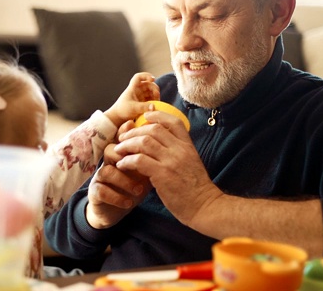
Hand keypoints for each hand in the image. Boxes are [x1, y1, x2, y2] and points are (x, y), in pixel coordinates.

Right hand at [85, 121, 151, 228]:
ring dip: (124, 181)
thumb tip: (170, 142)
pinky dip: (117, 197)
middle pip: (110, 149)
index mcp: (121, 154)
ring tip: (139, 191)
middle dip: (126, 156)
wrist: (117, 211)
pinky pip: (101, 191)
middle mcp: (108, 163)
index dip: (126, 132)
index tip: (135, 128)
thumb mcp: (147, 172)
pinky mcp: (94, 192)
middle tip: (142, 166)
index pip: (121, 138)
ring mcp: (100, 177)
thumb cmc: (134, 187)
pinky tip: (129, 203)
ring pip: (107, 171)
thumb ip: (154, 157)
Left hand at [104, 72, 159, 126]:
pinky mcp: (142, 103)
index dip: (146, 75)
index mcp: (132, 88)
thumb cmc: (122, 110)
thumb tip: (153, 106)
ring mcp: (140, 96)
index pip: (138, 77)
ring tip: (157, 101)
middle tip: (157, 95)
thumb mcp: (133, 108)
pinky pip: (150, 99)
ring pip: (150, 92)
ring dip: (155, 95)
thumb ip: (143, 107)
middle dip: (154, 88)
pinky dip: (154, 100)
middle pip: (148, 84)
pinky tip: (156, 105)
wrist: (118, 117)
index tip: (152, 79)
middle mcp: (137, 91)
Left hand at [113, 111, 222, 226]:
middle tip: (123, 137)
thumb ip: (177, 151)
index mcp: (187, 146)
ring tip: (118, 150)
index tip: (145, 117)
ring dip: (127, 144)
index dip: (157, 115)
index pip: (173, 122)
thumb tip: (159, 144)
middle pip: (154, 129)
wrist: (204, 206)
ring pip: (144, 142)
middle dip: (134, 131)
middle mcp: (180, 150)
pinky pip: (139, 160)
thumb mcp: (190, 163)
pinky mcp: (162, 174)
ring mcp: (171, 161)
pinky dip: (127, 161)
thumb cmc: (195, 188)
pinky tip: (122, 165)